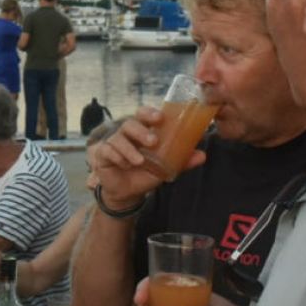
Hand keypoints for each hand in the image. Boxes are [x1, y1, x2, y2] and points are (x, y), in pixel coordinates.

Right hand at [91, 107, 206, 209]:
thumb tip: (202, 155)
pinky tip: (125, 165)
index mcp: (142, 131)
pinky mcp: (103, 154)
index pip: (143, 114)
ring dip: (130, 149)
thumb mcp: (166, 167)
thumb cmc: (146, 172)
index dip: (149, 113)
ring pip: (118, 138)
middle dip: (141, 131)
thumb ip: (182, 160)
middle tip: (153, 141)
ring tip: (140, 161)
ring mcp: (113, 142)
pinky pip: (108, 151)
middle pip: (130, 123)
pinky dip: (118, 158)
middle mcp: (127, 133)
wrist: (128, 192)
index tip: (160, 118)